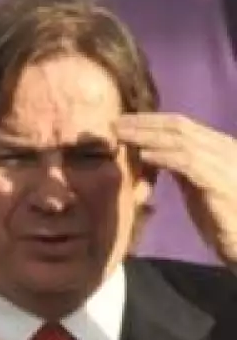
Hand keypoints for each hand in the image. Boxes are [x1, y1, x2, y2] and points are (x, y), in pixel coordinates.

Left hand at [116, 112, 236, 267]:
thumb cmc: (221, 218)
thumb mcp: (197, 187)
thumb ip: (181, 169)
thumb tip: (154, 155)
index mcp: (219, 147)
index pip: (183, 125)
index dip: (152, 121)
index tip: (123, 122)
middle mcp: (223, 148)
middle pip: (180, 126)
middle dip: (146, 122)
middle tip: (116, 122)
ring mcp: (224, 162)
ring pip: (182, 140)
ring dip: (149, 136)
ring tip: (122, 135)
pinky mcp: (219, 180)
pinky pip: (188, 161)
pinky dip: (165, 156)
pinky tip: (144, 155)